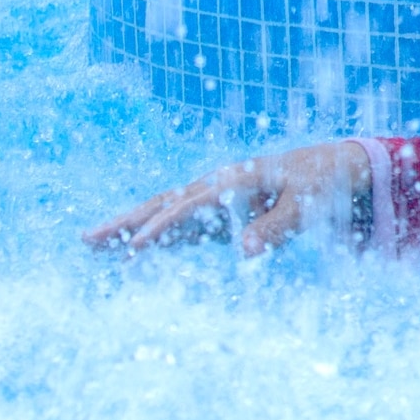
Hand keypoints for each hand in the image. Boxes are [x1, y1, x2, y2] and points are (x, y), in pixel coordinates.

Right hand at [82, 140, 370, 255]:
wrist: (334, 167)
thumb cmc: (320, 183)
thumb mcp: (307, 203)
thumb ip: (278, 226)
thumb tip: (244, 252)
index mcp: (234, 179)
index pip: (188, 206)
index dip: (161, 229)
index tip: (134, 249)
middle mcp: (216, 185)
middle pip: (162, 204)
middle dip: (125, 222)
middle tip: (85, 240)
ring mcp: (215, 198)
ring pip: (163, 212)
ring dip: (130, 227)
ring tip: (91, 244)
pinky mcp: (220, 212)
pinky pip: (180, 224)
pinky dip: (154, 235)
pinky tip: (131, 250)